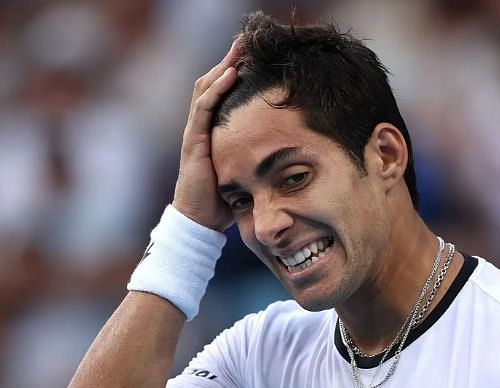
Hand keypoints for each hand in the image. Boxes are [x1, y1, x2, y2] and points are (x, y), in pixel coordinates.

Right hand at [173, 39, 241, 230]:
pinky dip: (216, 88)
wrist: (201, 220)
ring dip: (224, 65)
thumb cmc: (225, 199)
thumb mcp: (246, 169)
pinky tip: (231, 73)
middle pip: (213, 82)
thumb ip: (259, 155)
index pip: (222, 92)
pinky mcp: (193, 140)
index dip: (236, 70)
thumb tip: (292, 152)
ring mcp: (195, 131)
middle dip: (230, 59)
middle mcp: (201, 125)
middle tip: (247, 40)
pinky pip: (203, 108)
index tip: (255, 54)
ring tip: (240, 47)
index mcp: (214, 130)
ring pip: (206, 88)